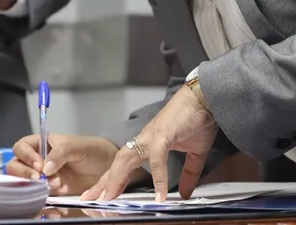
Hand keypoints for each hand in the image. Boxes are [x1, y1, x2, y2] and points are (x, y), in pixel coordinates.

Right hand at [5, 134, 140, 195]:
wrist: (108, 167)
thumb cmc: (92, 150)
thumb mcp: (77, 146)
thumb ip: (60, 153)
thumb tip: (45, 168)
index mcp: (41, 143)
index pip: (22, 147)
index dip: (26, 155)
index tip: (39, 164)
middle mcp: (38, 159)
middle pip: (16, 165)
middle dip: (24, 172)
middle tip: (39, 178)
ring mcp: (44, 176)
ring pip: (24, 181)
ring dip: (34, 185)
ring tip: (54, 184)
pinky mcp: (51, 190)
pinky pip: (39, 195)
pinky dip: (43, 196)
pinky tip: (58, 194)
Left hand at [82, 85, 217, 202]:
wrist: (204, 97)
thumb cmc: (197, 119)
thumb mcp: (194, 153)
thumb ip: (188, 173)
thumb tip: (185, 193)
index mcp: (149, 143)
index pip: (126, 165)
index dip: (114, 180)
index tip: (103, 195)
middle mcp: (145, 139)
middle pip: (119, 163)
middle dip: (104, 181)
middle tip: (90, 198)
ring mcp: (151, 136)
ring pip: (127, 159)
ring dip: (116, 178)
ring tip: (109, 197)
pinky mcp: (162, 135)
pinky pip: (157, 159)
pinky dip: (158, 178)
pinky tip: (160, 195)